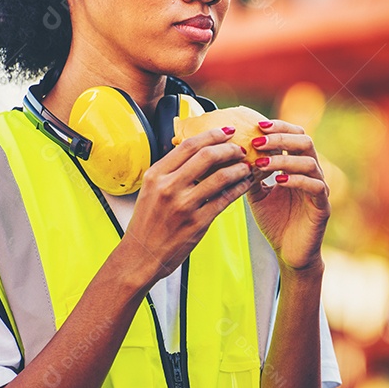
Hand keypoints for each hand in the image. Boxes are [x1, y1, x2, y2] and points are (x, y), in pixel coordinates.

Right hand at [120, 126, 254, 285]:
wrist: (142, 255)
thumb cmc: (149, 221)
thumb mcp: (151, 189)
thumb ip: (171, 170)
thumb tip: (198, 150)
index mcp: (156, 174)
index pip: (188, 145)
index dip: (212, 134)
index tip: (227, 132)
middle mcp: (169, 187)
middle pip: (207, 155)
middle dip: (229, 149)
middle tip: (240, 149)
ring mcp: (184, 205)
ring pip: (221, 176)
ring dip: (239, 168)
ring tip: (246, 166)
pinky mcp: (198, 222)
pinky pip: (225, 199)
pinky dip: (239, 188)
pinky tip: (244, 184)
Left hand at [246, 120, 330, 271]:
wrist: (289, 253)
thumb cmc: (275, 222)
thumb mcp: (257, 194)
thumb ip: (251, 174)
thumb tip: (233, 154)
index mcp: (297, 166)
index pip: (294, 135)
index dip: (278, 127)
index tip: (257, 126)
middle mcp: (312, 172)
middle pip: (305, 141)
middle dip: (281, 137)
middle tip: (258, 141)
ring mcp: (319, 188)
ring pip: (309, 162)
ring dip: (284, 159)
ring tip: (262, 162)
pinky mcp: (322, 206)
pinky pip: (315, 186)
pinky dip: (296, 179)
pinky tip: (278, 180)